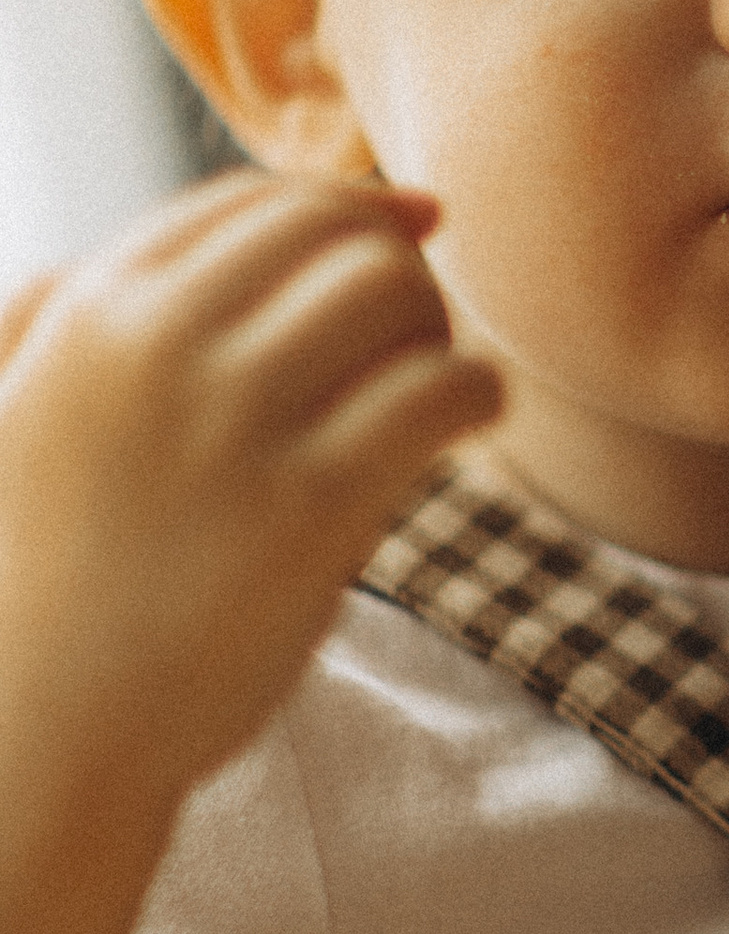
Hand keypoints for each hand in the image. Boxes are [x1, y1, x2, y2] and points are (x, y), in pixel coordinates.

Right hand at [0, 170, 501, 816]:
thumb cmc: (29, 586)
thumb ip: (43, 326)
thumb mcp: (10, 419)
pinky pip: (442, 390)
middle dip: (398, 271)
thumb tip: (100, 261)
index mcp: (93, 310)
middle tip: (417, 337)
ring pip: (396, 293)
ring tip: (434, 389)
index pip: (254, 203)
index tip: (409, 227)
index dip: (350, 209)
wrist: (37, 729)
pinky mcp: (313, 501)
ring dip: (437, 331)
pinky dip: (477, 393)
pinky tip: (470, 423)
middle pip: (338, 237)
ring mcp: (237, 416)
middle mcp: (161, 341)